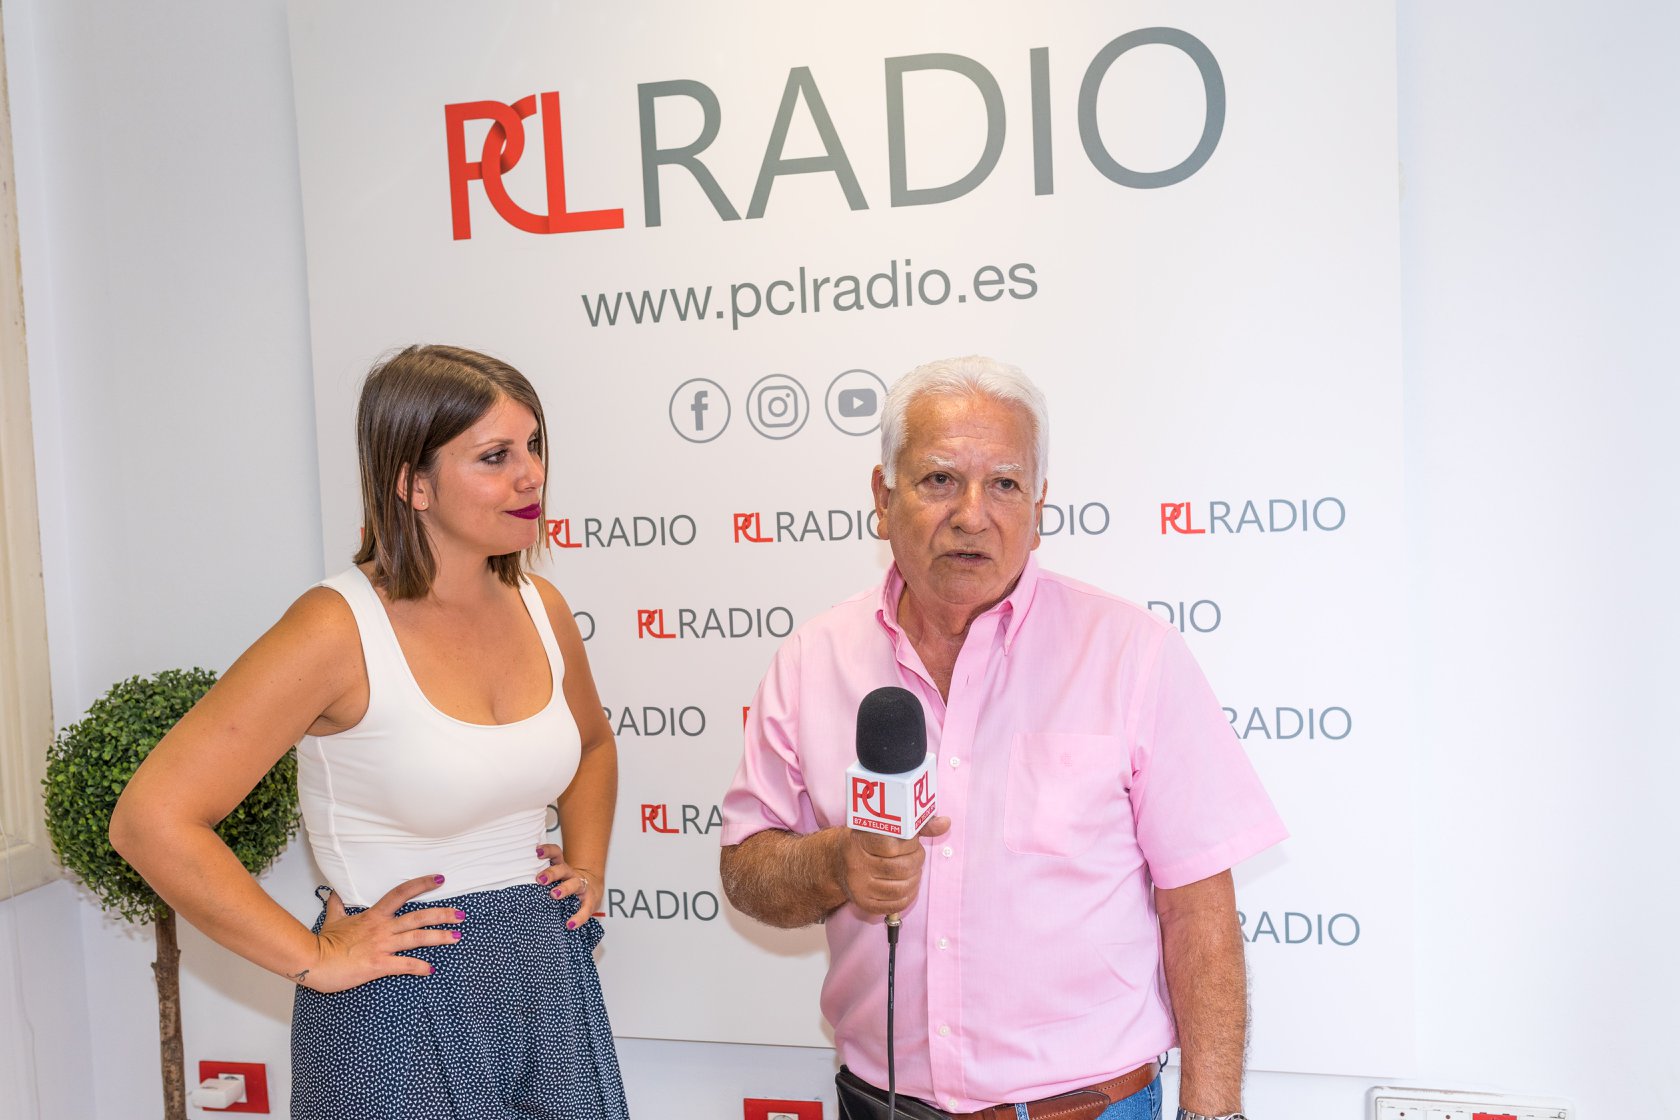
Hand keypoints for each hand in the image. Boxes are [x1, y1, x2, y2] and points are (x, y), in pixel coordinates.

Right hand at [297, 874, 463, 991]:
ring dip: (439, 937)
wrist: (314, 961)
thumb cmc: (323, 943)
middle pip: (418, 916)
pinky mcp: (379, 964)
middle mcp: (382, 928)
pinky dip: (419, 967)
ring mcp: (382, 946)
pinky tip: (430, 969)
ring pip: (417, 938)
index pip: (401, 893)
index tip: (439, 879)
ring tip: (456, 937)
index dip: (422, 884)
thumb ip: (338, 906)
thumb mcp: (333, 920)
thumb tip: (334, 894)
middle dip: (443, 914)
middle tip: (461, 914)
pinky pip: (405, 965)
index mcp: (374, 916)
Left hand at [535, 844, 600, 930]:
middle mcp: (571, 874)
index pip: (556, 854)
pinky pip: (585, 909)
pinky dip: (578, 917)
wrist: (592, 889)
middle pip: (562, 869)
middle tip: (540, 879)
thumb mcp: (556, 879)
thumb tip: (513, 887)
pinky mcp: (590, 901)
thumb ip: (541, 880)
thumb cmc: (567, 884)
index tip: (537, 852)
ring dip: (564, 888)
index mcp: (561, 868)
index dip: (548, 851)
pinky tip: (569, 924)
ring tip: (554, 895)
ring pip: (574, 884)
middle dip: (551, 873)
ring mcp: (582, 886)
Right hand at [834, 816, 950, 916]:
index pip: (891, 846)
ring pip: (900, 888)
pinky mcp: (863, 903)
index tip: (912, 840)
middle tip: (916, 856)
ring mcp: (858, 887)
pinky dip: (908, 895)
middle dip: (916, 861)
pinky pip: (895, 904)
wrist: (837, 862)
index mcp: (858, 842)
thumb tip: (946, 823)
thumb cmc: (865, 841)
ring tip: (913, 870)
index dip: (910, 844)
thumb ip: (915, 824)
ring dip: (915, 878)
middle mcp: (856, 865)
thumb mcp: (882, 827)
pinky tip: (907, 884)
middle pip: (900, 869)